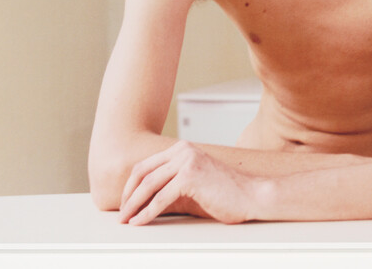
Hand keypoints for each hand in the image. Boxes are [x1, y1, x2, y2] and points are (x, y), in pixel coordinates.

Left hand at [118, 140, 264, 224]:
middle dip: (128, 195)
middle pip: (143, 172)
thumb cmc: (226, 193)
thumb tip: (147, 199)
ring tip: (125, 220)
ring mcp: (186, 161)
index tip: (125, 202)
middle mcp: (183, 150)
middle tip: (120, 213)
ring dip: (133, 205)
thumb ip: (173, 184)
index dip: (132, 185)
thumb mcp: (195, 183)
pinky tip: (140, 222)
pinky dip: (147, 212)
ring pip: (149, 185)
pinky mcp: (190, 176)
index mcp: (183, 149)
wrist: (251, 196)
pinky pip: (160, 198)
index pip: (146, 165)